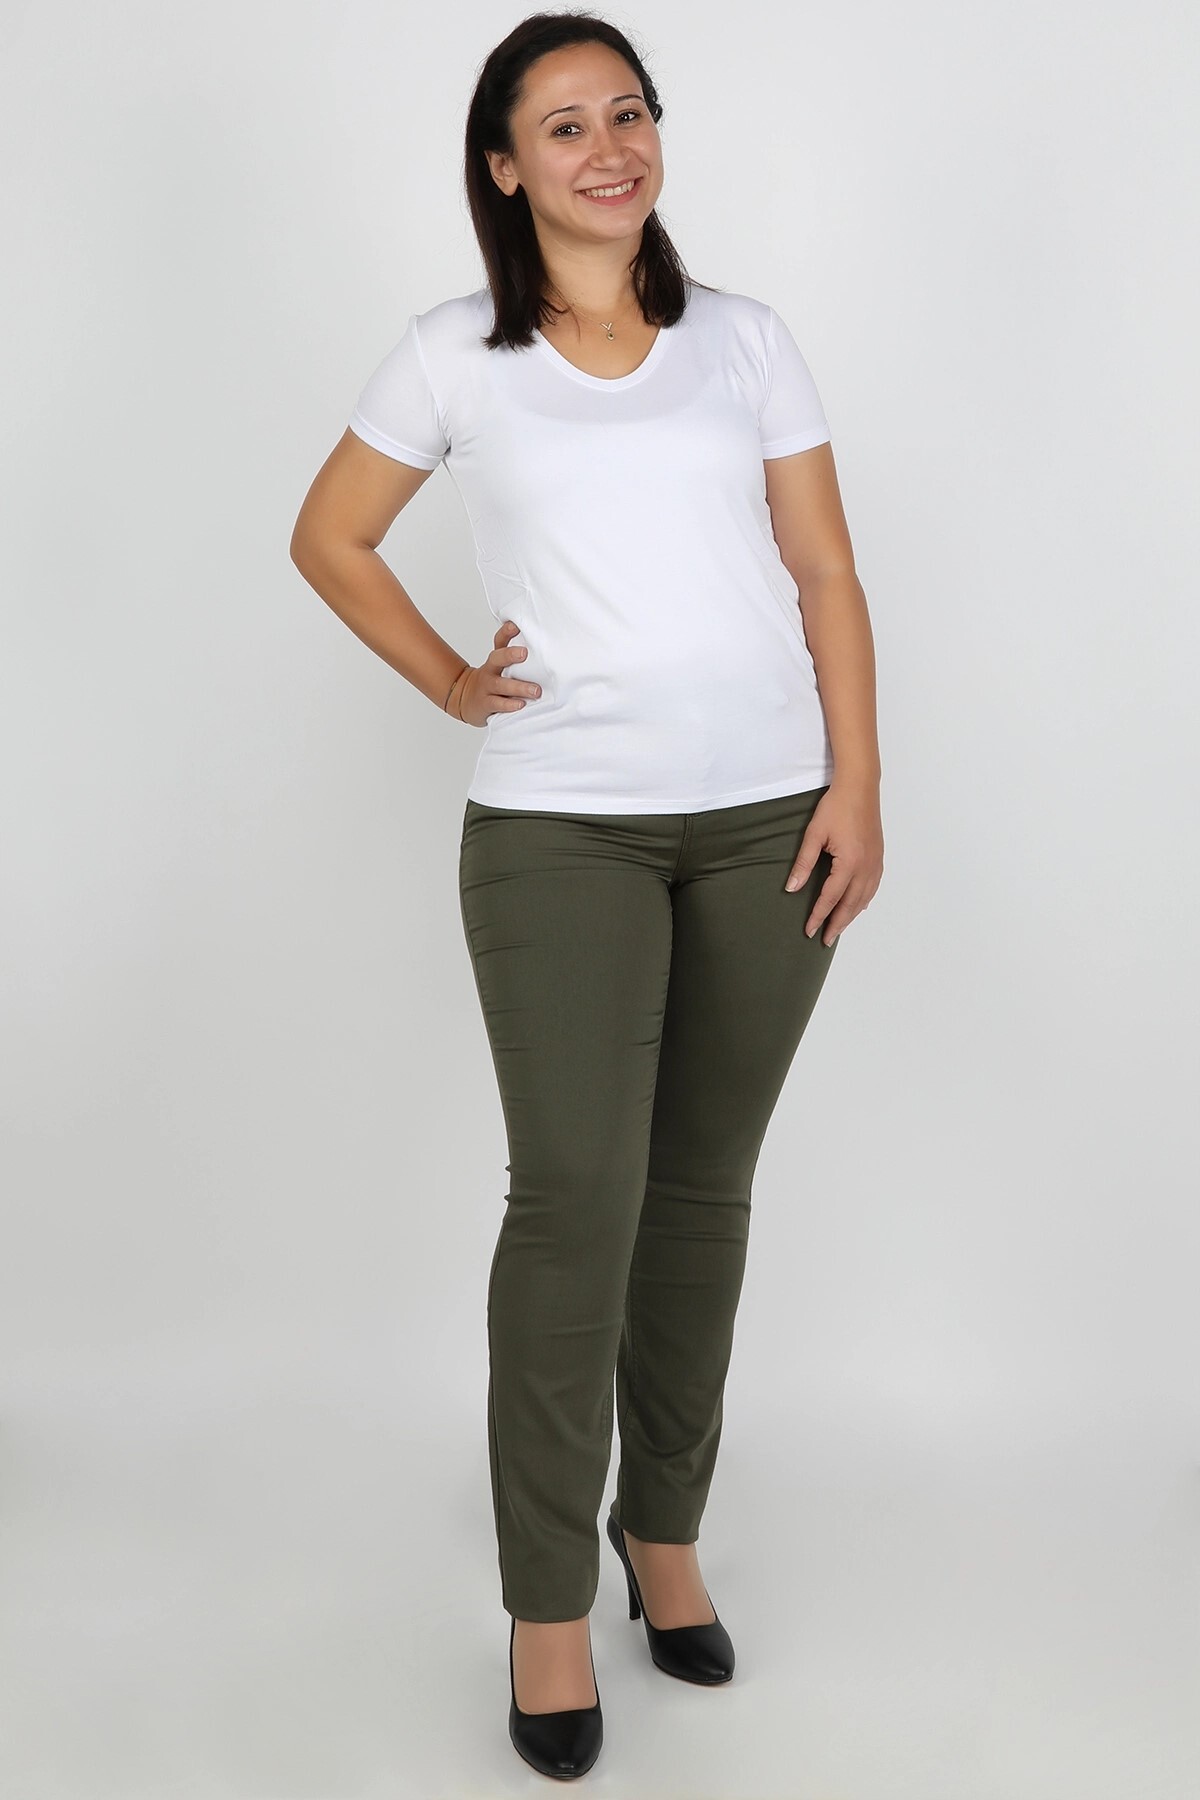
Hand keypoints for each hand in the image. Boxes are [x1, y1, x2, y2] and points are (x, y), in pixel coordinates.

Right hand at [452, 620, 542, 726]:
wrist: (465, 699)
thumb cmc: (492, 681)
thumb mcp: (500, 668)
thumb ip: (517, 660)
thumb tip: (546, 651)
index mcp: (496, 659)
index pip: (499, 641)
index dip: (506, 632)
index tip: (515, 626)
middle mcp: (490, 670)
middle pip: (497, 658)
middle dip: (510, 655)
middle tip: (524, 653)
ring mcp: (487, 687)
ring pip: (500, 684)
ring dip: (519, 687)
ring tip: (536, 690)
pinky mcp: (485, 704)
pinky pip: (497, 704)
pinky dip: (509, 705)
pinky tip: (521, 704)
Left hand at [784, 779, 882, 945]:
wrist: (860, 787)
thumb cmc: (836, 806)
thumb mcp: (814, 834)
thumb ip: (803, 863)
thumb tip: (792, 888)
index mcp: (850, 863)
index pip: (831, 898)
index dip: (819, 916)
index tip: (809, 930)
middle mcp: (866, 867)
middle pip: (851, 904)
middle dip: (837, 924)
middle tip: (825, 940)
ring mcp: (876, 863)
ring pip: (864, 898)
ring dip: (851, 915)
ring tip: (838, 928)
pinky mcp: (878, 857)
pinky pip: (873, 887)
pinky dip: (864, 901)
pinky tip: (859, 906)